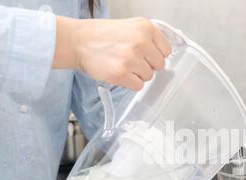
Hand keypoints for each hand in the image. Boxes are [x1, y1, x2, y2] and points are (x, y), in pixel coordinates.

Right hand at [53, 16, 171, 90]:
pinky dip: (130, 83)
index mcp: (145, 27)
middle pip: (159, 65)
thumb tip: (163, 54)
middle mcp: (140, 41)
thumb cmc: (101, 35)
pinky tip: (119, 73)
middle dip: (147, 65)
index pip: (166, 51)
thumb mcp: (130, 26)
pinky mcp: (121, 73)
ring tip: (122, 64)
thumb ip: (148, 38)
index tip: (146, 54)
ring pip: (149, 76)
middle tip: (131, 60)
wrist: (78, 41)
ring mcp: (131, 58)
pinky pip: (138, 86)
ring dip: (137, 74)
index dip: (155, 55)